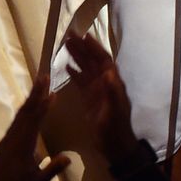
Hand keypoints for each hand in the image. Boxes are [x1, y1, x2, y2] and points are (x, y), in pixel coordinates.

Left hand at [0, 83, 70, 180]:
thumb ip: (52, 169)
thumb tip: (68, 157)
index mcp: (24, 144)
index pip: (36, 120)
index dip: (45, 105)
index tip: (53, 92)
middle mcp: (15, 136)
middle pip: (27, 110)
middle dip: (36, 93)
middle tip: (43, 76)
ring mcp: (9, 138)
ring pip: (20, 114)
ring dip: (30, 99)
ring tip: (37, 87)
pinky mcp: (5, 142)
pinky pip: (16, 121)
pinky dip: (24, 110)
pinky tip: (27, 109)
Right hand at [66, 32, 138, 163]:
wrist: (114, 145)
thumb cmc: (115, 128)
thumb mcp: (114, 111)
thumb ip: (112, 92)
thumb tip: (109, 72)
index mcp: (112, 82)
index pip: (103, 60)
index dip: (94, 47)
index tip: (84, 36)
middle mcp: (105, 83)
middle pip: (92, 60)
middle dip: (82, 47)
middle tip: (69, 35)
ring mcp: (97, 90)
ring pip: (85, 69)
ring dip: (77, 56)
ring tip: (65, 45)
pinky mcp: (89, 99)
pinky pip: (81, 82)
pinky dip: (74, 73)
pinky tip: (66, 66)